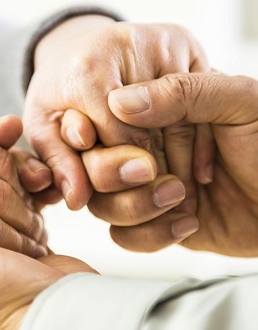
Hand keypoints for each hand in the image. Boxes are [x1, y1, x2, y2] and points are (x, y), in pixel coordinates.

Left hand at [24, 16, 209, 210]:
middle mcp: (128, 44)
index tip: (136, 196)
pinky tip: (198, 169)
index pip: (119, 136)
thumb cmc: (58, 92)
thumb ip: (59, 162)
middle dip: (155, 170)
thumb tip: (77, 200)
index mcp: (88, 68)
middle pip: (154, 126)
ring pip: (185, 114)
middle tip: (163, 201)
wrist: (78, 49)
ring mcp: (160, 40)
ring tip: (179, 192)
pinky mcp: (183, 40)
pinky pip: (203, 97)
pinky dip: (202, 136)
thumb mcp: (44, 126)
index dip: (128, 172)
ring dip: (184, 161)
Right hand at [105, 72, 257, 255]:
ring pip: (101, 204)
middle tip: (152, 170)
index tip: (94, 139)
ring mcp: (145, 190)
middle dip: (110, 173)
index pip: (97, 121)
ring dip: (134, 206)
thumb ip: (183, 92)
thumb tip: (119, 101)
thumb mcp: (241, 102)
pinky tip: (188, 222)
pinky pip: (124, 236)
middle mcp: (142, 152)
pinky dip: (150, 235)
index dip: (87, 133)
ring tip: (182, 195)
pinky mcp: (154, 223)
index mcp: (155, 115)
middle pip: (89, 167)